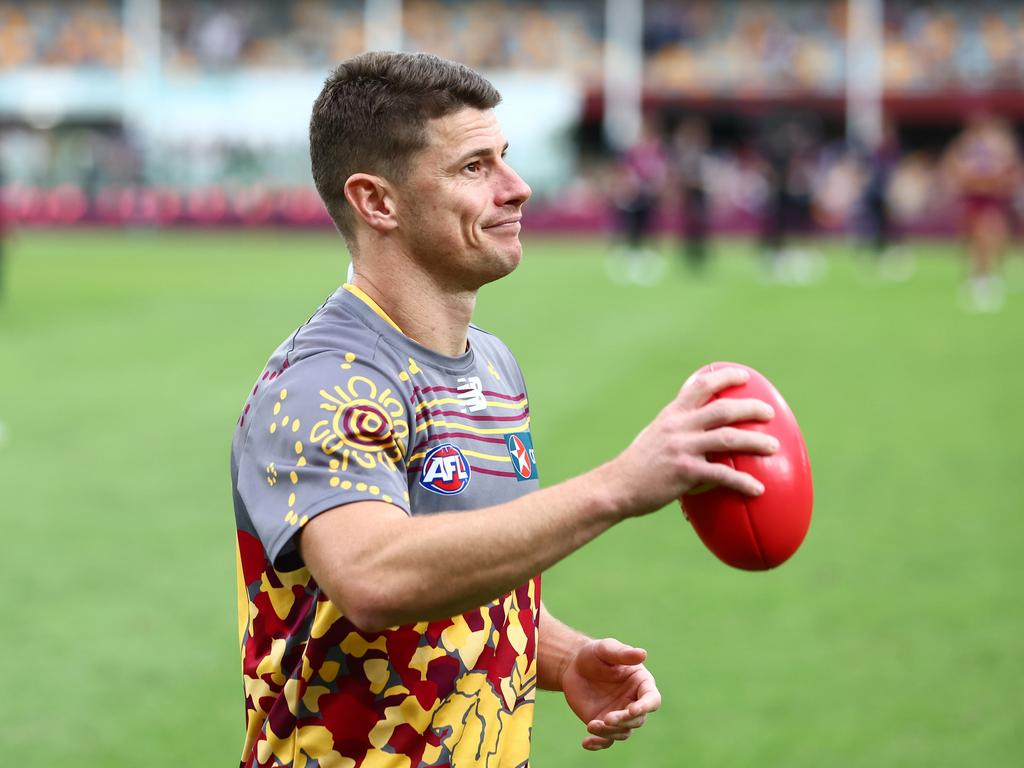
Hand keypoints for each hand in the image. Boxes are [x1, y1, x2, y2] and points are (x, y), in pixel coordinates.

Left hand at [560, 638, 661, 750]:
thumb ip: (623, 653)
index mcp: (641, 683)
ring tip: (591, 725)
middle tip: (606, 718)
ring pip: (622, 732)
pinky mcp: (604, 724)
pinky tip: (586, 743)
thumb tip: (643, 654)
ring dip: (609, 732)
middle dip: (623, 720)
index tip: (631, 710)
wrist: (574, 666)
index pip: (651, 699)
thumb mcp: (606, 649)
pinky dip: (598, 744)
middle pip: (637, 719)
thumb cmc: (594, 654)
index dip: (645, 707)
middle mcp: (634, 702)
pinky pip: (606, 740)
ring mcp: (619, 715)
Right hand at [605, 366, 777, 516]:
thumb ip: (676, 428)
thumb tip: (700, 430)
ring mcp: (682, 448)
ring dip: (756, 442)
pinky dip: (743, 481)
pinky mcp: (686, 472)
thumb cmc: (637, 465)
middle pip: (723, 409)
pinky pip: (722, 475)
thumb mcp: (654, 435)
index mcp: (672, 414)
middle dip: (751, 409)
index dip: (724, 378)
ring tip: (774, 447)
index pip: (700, 386)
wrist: (617, 486)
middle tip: (769, 414)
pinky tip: (757, 488)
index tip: (744, 377)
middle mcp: (678, 426)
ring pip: (728, 438)